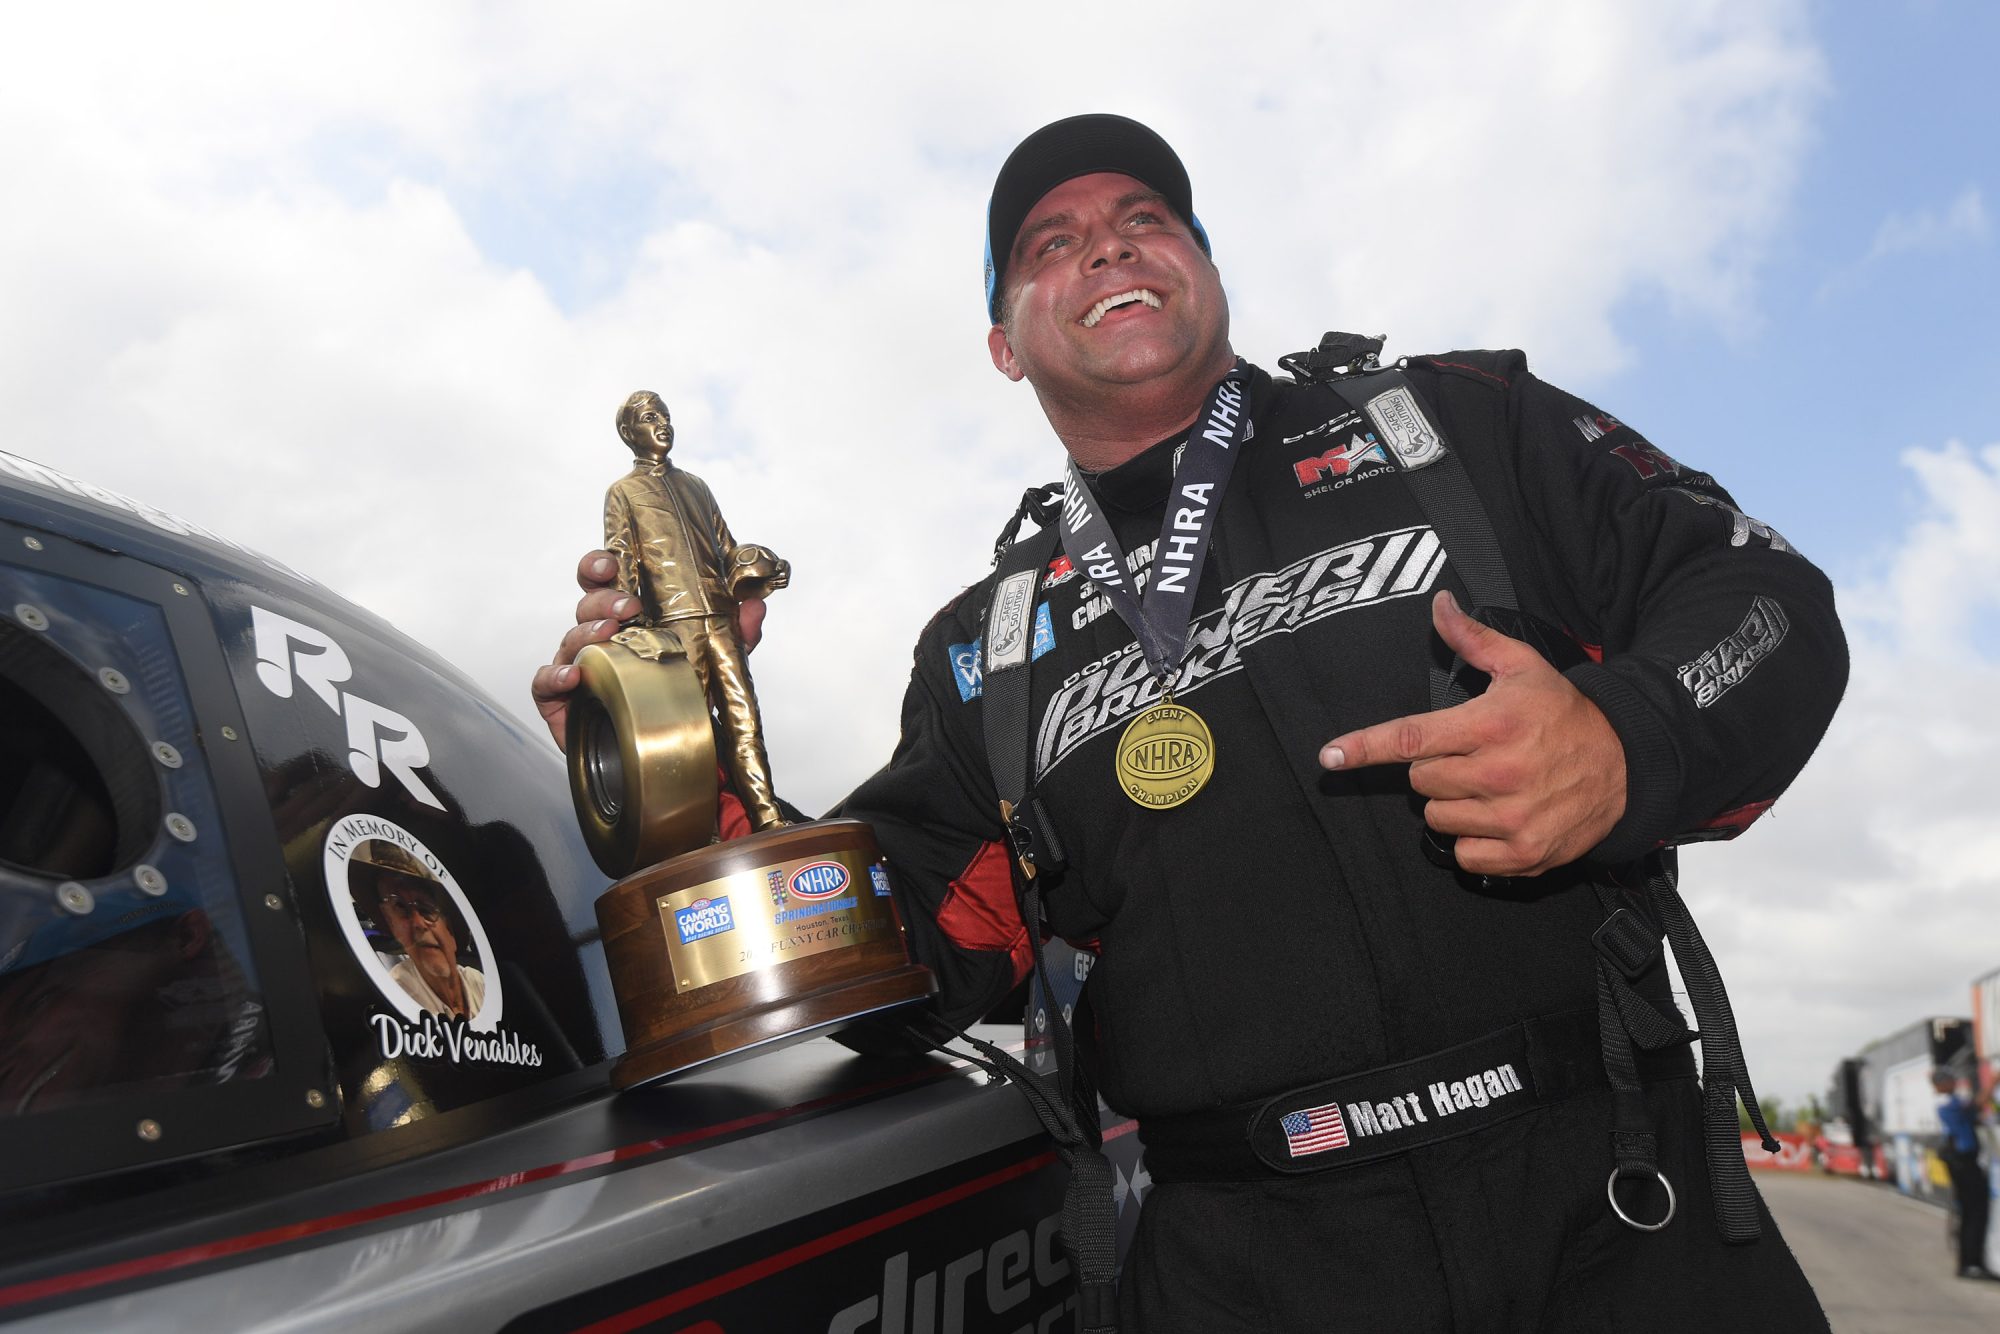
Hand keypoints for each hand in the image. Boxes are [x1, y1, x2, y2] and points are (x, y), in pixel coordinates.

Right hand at [529, 551, 770, 748]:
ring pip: (569, 638)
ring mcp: (577, 666)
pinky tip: (574, 677)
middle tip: (629, 606)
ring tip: (608, 634)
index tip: (611, 562)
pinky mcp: (560, 700)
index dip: (601, 565)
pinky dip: (555, 676)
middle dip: (602, 598)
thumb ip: (736, 635)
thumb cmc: (676, 699)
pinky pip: (546, 683)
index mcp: (627, 619)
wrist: (662, 753)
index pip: (605, 581)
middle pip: (586, 604)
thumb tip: (755, 608)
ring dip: (586, 632)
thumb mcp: (714, 663)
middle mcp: (599, 637)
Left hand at [1318, 590, 1625, 876]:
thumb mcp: (1522, 667)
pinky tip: (1501, 819)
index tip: (1328, 758)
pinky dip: (1474, 841)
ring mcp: (1511, 818)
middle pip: (1419, 781)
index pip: (1410, 739)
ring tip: (1492, 787)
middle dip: (1436, 769)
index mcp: (1489, 725)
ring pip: (1437, 819)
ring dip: (1454, 806)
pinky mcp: (1523, 853)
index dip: (1364, 748)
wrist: (1627, 765)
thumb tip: (1439, 604)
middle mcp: (1497, 774)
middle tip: (1473, 757)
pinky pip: (1464, 856)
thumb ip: (1473, 641)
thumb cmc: (1564, 714)